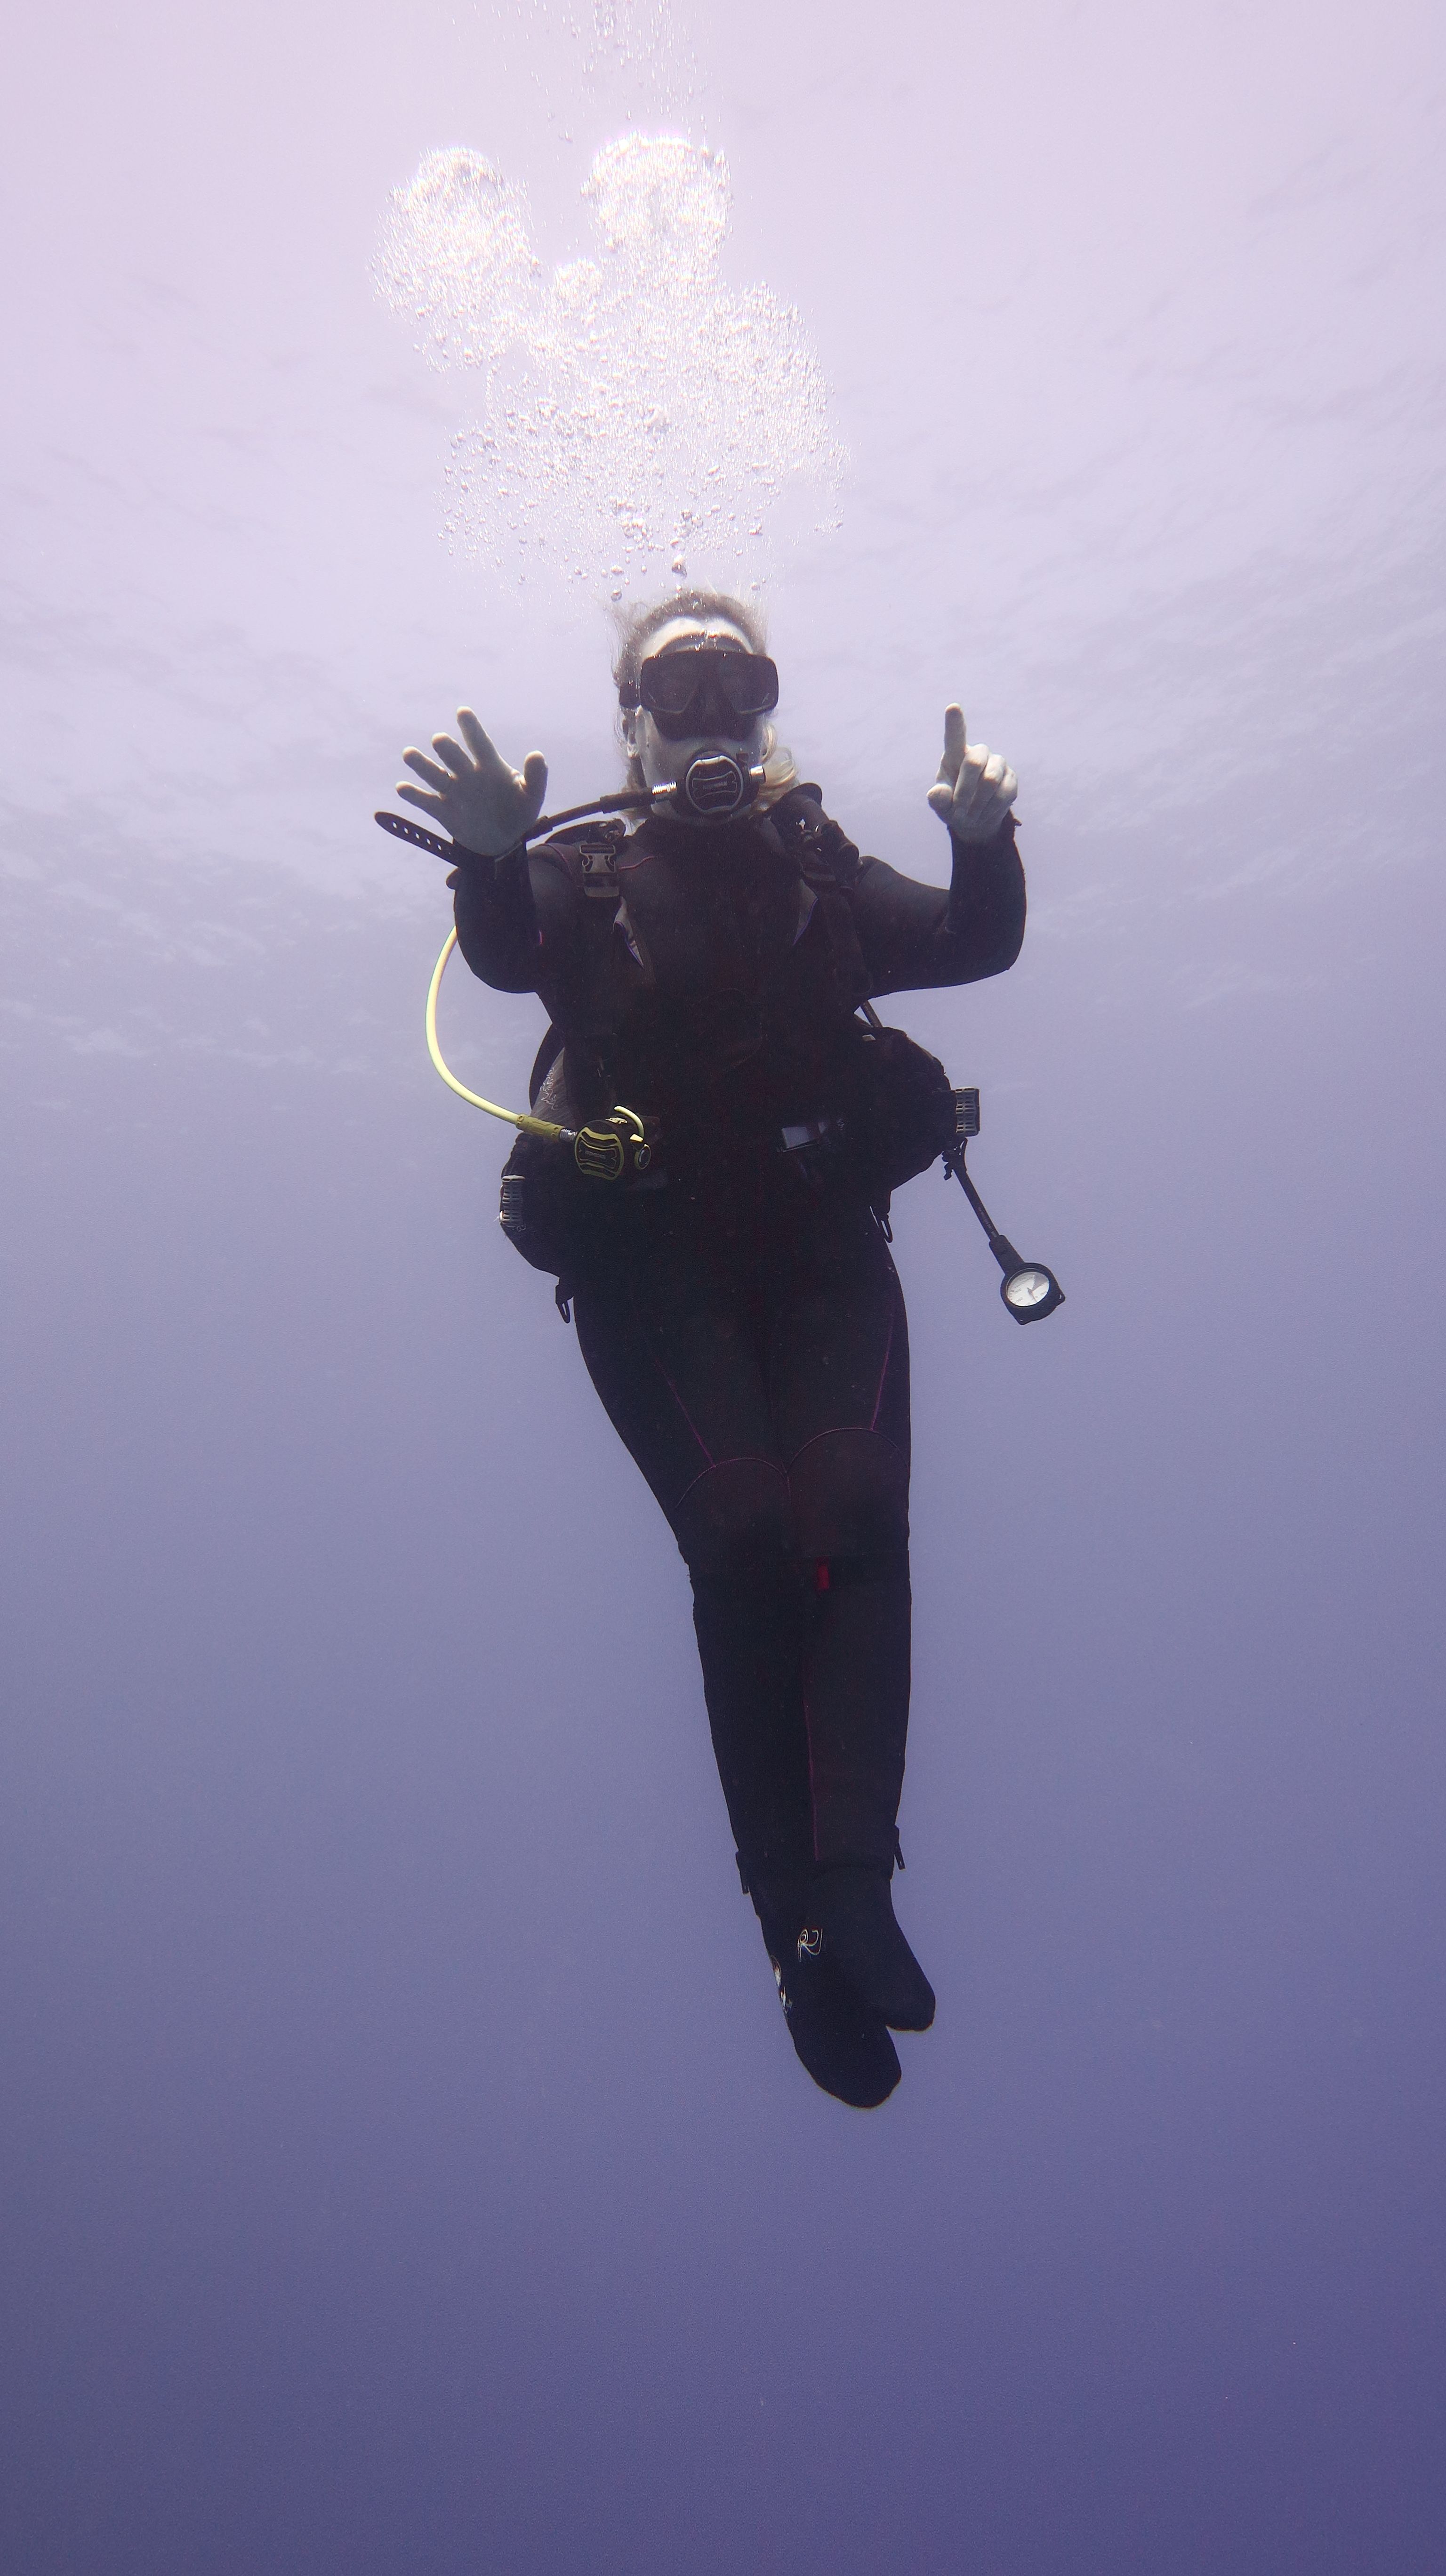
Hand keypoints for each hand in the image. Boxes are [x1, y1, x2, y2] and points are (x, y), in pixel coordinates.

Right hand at [397, 710, 547, 857]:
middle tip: (440, 740)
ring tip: (408, 754)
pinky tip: (402, 788)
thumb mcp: (531, 797)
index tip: (463, 712)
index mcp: (489, 765)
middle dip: (446, 749)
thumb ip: (536, 777)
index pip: (479, 743)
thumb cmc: (517, 811)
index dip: (471, 728)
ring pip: (434, 774)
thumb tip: (537, 754)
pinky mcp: (442, 810)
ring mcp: (453, 791)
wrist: (502, 840)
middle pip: (453, 756)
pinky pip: (426, 801)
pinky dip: (414, 795)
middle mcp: (467, 773)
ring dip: (421, 764)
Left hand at [926, 705, 1017, 842]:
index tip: (952, 707)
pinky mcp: (1011, 778)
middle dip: (965, 791)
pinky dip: (990, 810)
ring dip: (978, 804)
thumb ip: (937, 799)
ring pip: (990, 780)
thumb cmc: (953, 806)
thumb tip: (937, 794)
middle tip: (958, 814)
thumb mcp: (941, 805)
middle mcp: (978, 753)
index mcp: (955, 755)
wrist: (975, 820)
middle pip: (974, 762)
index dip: (954, 722)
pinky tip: (983, 815)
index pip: (955, 736)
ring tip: (970, 817)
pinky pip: (1003, 793)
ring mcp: (997, 763)